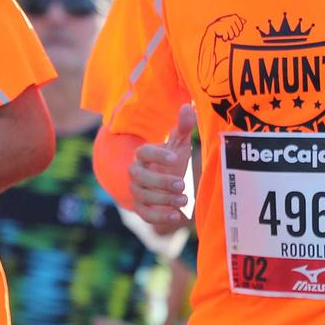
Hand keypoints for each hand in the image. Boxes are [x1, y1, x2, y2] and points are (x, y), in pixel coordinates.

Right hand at [127, 106, 195, 229]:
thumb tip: (189, 107)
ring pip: (143, 196)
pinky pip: (145, 214)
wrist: (166, 183)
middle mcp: (136, 173)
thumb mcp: (179, 144)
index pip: (144, 152)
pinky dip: (159, 217)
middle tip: (182, 184)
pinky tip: (176, 216)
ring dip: (163, 199)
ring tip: (184, 199)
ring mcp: (137, 191)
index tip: (174, 158)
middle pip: (140, 177)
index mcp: (143, 154)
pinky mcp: (141, 208)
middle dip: (160, 181)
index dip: (157, 155)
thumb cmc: (172, 160)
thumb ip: (183, 127)